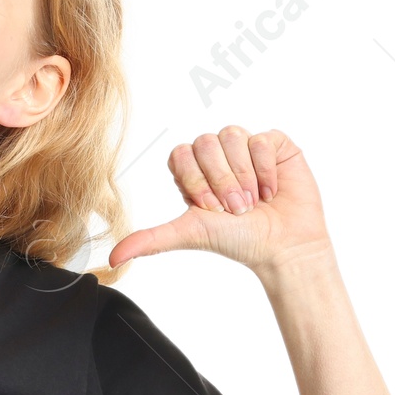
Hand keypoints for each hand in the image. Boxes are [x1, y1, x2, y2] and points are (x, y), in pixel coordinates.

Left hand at [109, 126, 331, 274]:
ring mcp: (245, 147)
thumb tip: (112, 258)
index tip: (209, 208)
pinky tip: (271, 191)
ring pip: (232, 136)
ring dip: (243, 175)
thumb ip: (150, 239)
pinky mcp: (273, 144)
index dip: (194, 179)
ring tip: (253, 201)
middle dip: (220, 181)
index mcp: (193, 172)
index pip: (180, 154)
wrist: (282, 246)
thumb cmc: (238, 240)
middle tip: (235, 209)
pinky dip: (265, 169)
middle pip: (205, 143)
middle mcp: (216, 156)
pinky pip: (261, 139)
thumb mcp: (189, 234)